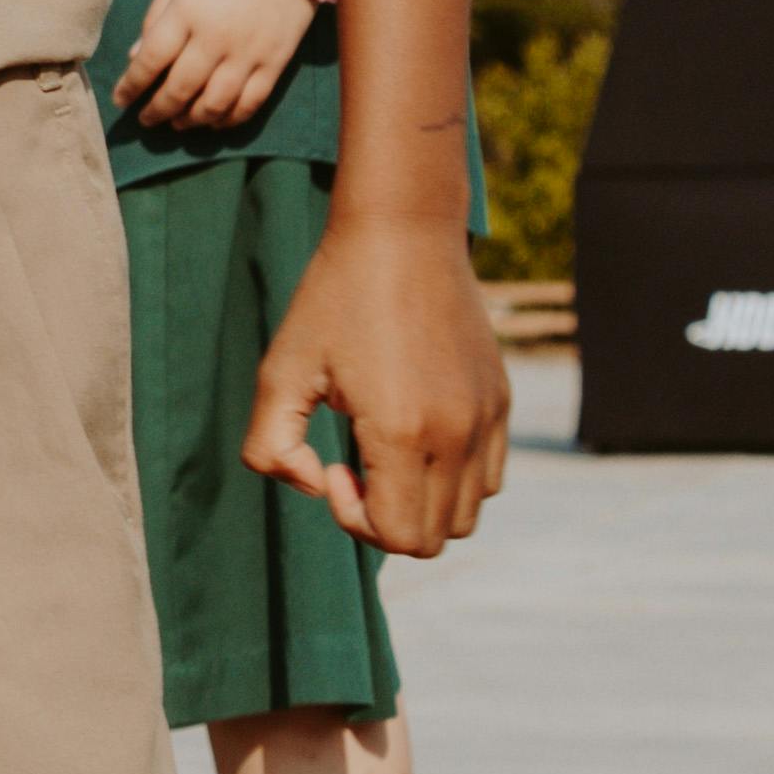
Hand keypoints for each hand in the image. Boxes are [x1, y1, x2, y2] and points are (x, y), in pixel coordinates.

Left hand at [114, 0, 317, 134]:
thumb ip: (157, 15)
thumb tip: (135, 56)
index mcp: (187, 12)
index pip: (150, 60)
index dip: (131, 85)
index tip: (120, 100)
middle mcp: (215, 39)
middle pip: (180, 89)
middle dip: (157, 110)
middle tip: (145, 120)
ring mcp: (248, 55)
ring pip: (214, 104)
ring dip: (191, 121)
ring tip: (177, 124)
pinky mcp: (275, 64)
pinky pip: (250, 103)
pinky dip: (229, 119)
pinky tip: (214, 122)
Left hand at [246, 209, 508, 553]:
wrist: (402, 235)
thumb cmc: (333, 299)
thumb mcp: (279, 370)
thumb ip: (272, 446)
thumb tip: (312, 486)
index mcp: (404, 433)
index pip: (398, 537)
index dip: (354, 519)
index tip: (332, 465)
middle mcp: (458, 435)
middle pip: (433, 538)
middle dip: (384, 519)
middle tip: (350, 464)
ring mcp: (487, 421)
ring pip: (466, 515)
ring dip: (420, 504)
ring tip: (382, 451)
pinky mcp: (502, 403)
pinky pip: (489, 477)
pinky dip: (452, 479)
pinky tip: (413, 433)